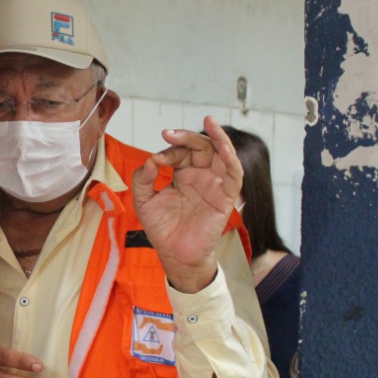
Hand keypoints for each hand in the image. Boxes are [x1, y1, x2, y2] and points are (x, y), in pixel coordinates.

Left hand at [131, 116, 242, 292]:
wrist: (175, 255)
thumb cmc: (162, 228)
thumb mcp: (144, 201)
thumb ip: (142, 179)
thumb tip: (151, 159)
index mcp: (183, 174)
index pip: (180, 152)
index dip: (169, 150)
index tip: (155, 161)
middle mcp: (201, 175)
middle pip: (201, 146)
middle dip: (187, 137)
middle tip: (169, 133)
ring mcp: (215, 185)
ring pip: (222, 153)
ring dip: (218, 137)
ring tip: (209, 122)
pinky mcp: (226, 197)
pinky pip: (235, 175)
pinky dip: (232, 159)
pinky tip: (224, 148)